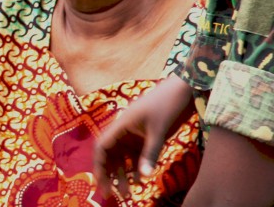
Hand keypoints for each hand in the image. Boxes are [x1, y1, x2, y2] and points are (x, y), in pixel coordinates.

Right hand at [93, 75, 192, 196]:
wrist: (183, 90)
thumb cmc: (167, 105)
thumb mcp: (159, 131)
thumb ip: (150, 154)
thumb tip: (143, 178)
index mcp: (120, 125)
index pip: (102, 147)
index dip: (99, 166)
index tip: (102, 183)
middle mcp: (123, 131)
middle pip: (109, 155)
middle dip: (108, 175)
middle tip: (110, 194)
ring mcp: (134, 134)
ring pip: (122, 158)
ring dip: (121, 174)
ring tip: (125, 192)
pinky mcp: (145, 137)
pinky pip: (135, 155)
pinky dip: (135, 168)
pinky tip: (139, 180)